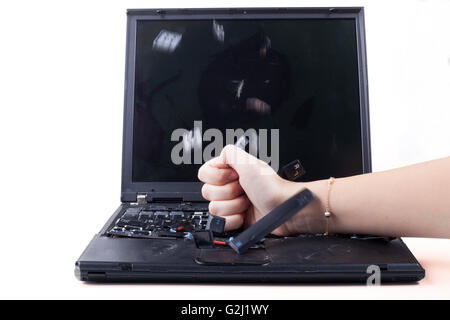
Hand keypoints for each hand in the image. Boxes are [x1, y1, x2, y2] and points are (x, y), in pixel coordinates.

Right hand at [197, 145, 324, 235]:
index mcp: (229, 171)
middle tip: (244, 190)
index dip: (217, 177)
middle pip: (208, 192)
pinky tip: (245, 215)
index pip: (204, 174)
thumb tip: (219, 156)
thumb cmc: (271, 187)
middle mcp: (228, 186)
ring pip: (214, 209)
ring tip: (248, 202)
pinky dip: (234, 220)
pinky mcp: (234, 219)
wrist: (283, 209)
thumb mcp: (249, 162)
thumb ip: (230, 153)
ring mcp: (231, 204)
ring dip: (234, 206)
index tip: (234, 176)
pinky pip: (222, 223)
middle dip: (228, 193)